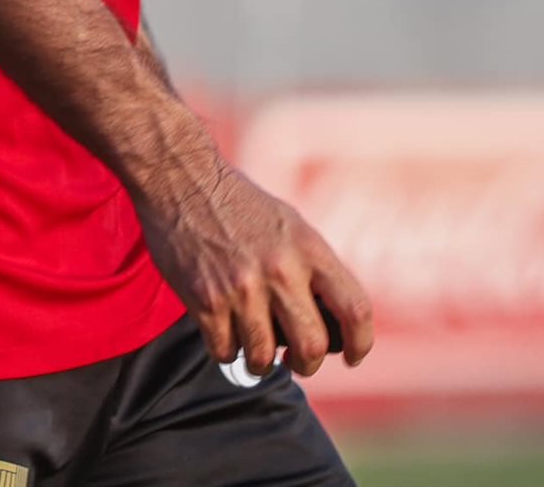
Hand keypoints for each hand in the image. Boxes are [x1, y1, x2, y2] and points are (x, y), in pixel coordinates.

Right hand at [133, 152, 373, 378]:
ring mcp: (242, 287)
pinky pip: (225, 352)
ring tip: (254, 344)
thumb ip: (311, 269)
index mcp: (308, 247)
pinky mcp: (205, 301)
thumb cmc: (240, 204)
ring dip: (260, 361)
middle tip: (296, 360)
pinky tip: (224, 328)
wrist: (183, 179)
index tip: (351, 356)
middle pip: (311, 346)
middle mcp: (280, 269)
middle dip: (306, 363)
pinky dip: (226, 349)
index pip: (354, 309)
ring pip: (263, 358)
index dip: (360, 343)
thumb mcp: (290, 225)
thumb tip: (329, 323)